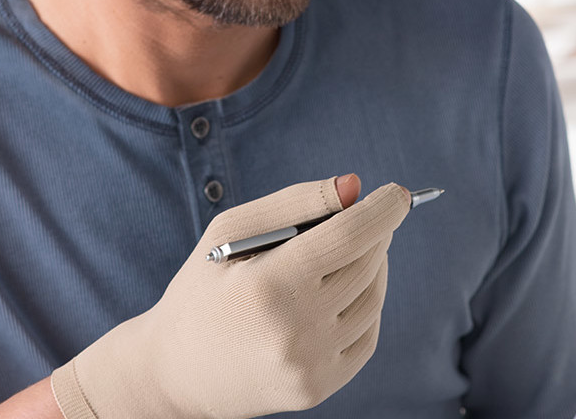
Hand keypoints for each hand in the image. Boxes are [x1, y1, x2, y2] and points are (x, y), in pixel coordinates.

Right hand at [51, 175, 410, 418]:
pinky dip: (367, 305)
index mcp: (268, 285)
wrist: (176, 370)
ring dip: (374, 266)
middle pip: (366, 265)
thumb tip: (355, 186)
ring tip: (352, 252)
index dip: (382, 210)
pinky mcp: (318, 389)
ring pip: (374, 299)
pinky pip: (368, 335)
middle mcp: (294, 331)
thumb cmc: (204, 286)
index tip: (399, 193)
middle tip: (367, 217)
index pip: (348, 237)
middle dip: (375, 233)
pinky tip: (344, 291)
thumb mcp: (232, 230)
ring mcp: (309, 366)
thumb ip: (295, 202)